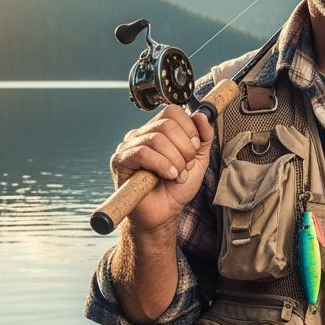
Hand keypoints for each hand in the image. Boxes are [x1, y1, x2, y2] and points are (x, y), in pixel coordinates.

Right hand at [109, 104, 213, 232]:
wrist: (164, 213)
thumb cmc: (177, 188)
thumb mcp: (198, 160)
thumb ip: (203, 138)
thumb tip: (202, 115)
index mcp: (158, 130)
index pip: (173, 111)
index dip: (189, 128)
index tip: (194, 148)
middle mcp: (142, 134)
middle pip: (167, 124)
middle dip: (184, 148)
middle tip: (185, 167)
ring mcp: (129, 146)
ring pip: (157, 139)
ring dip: (175, 160)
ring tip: (177, 176)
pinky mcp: (120, 161)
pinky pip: (143, 153)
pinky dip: (162, 165)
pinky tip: (168, 176)